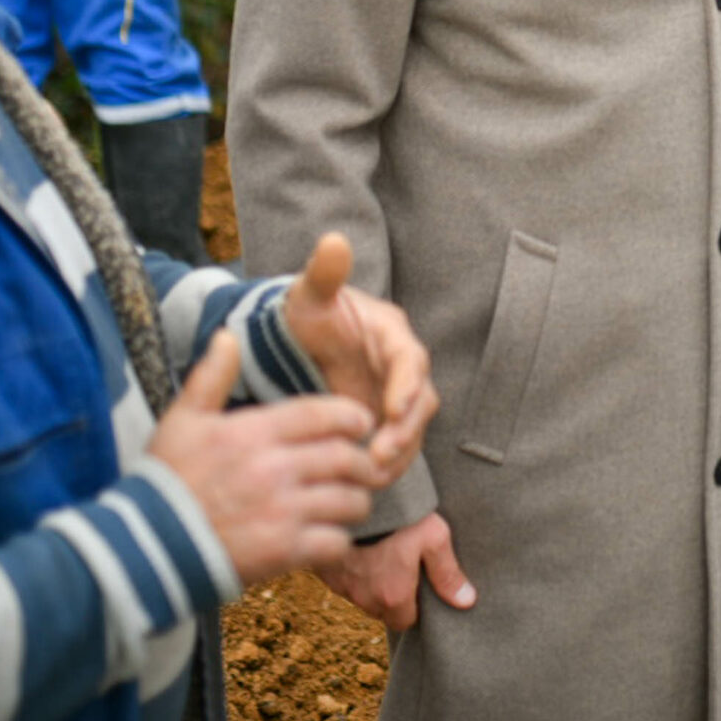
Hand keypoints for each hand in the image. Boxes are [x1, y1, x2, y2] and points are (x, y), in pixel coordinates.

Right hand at [147, 332, 383, 584]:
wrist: (146, 548)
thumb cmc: (166, 481)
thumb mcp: (183, 421)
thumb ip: (211, 377)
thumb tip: (227, 336)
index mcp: (255, 433)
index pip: (323, 414)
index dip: (352, 417)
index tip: (361, 424)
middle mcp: (275, 468)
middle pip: (346, 457)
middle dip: (363, 462)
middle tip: (364, 468)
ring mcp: (282, 511)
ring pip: (349, 500)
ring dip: (354, 502)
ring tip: (347, 503)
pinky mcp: (284, 551)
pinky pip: (335, 542)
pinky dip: (337, 541)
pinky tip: (328, 538)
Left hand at [283, 232, 436, 476]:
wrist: (300, 340)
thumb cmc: (306, 314)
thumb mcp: (309, 295)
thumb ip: (323, 273)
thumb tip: (334, 240)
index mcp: (390, 334)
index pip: (409, 360)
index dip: (406, 385)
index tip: (393, 410)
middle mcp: (401, 366)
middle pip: (420, 401)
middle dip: (405, 429)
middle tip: (380, 453)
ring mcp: (395, 395)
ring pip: (412, 428)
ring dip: (397, 452)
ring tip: (371, 474)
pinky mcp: (384, 419)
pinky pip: (394, 445)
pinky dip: (385, 463)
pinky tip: (363, 480)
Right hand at [314, 513, 475, 630]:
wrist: (355, 494)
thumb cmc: (399, 515)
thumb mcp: (433, 537)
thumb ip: (448, 573)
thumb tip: (466, 601)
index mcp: (392, 596)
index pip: (405, 621)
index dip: (414, 605)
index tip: (418, 583)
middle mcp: (364, 598)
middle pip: (381, 610)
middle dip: (391, 596)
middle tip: (401, 566)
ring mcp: (341, 585)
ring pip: (360, 597)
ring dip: (369, 583)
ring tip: (381, 553)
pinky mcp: (325, 570)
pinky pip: (341, 580)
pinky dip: (351, 569)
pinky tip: (362, 548)